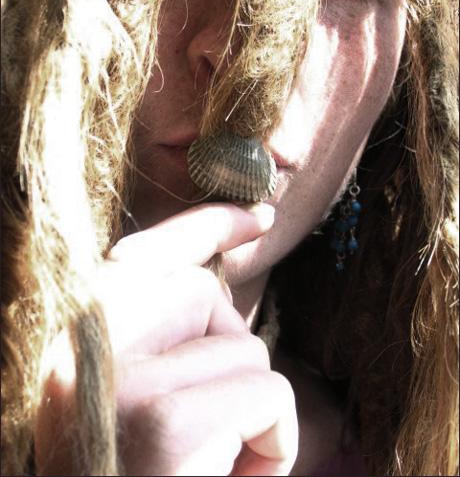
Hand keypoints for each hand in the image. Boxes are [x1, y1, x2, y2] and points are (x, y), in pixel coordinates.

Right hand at [35, 203, 297, 475]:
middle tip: (204, 420)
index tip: (261, 214)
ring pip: (240, 343)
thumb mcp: (142, 396)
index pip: (143, 252)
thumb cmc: (149, 474)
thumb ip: (169, 333)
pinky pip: (265, 389)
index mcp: (68, 342)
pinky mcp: (163, 423)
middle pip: (199, 291)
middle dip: (224, 350)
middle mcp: (74, 347)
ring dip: (247, 404)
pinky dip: (272, 439)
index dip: (206, 223)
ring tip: (208, 463)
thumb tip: (219, 269)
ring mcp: (114, 383)